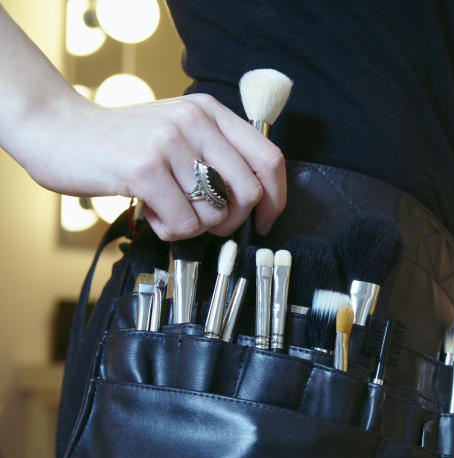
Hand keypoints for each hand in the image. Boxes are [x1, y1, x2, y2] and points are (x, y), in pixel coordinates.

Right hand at [21, 93, 284, 239]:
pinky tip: (150, 213)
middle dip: (232, 221)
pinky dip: (170, 231)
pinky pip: (184, 223)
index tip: (264, 221)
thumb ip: (216, 155)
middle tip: (205, 222)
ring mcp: (170, 142)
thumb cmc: (124, 143)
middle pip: (249, 192)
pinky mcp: (146, 168)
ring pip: (215, 213)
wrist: (58, 131)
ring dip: (193, 227)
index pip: (269, 159)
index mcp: (211, 111)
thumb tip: (259, 201)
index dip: (276, 198)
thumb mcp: (179, 133)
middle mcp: (196, 121)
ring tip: (167, 209)